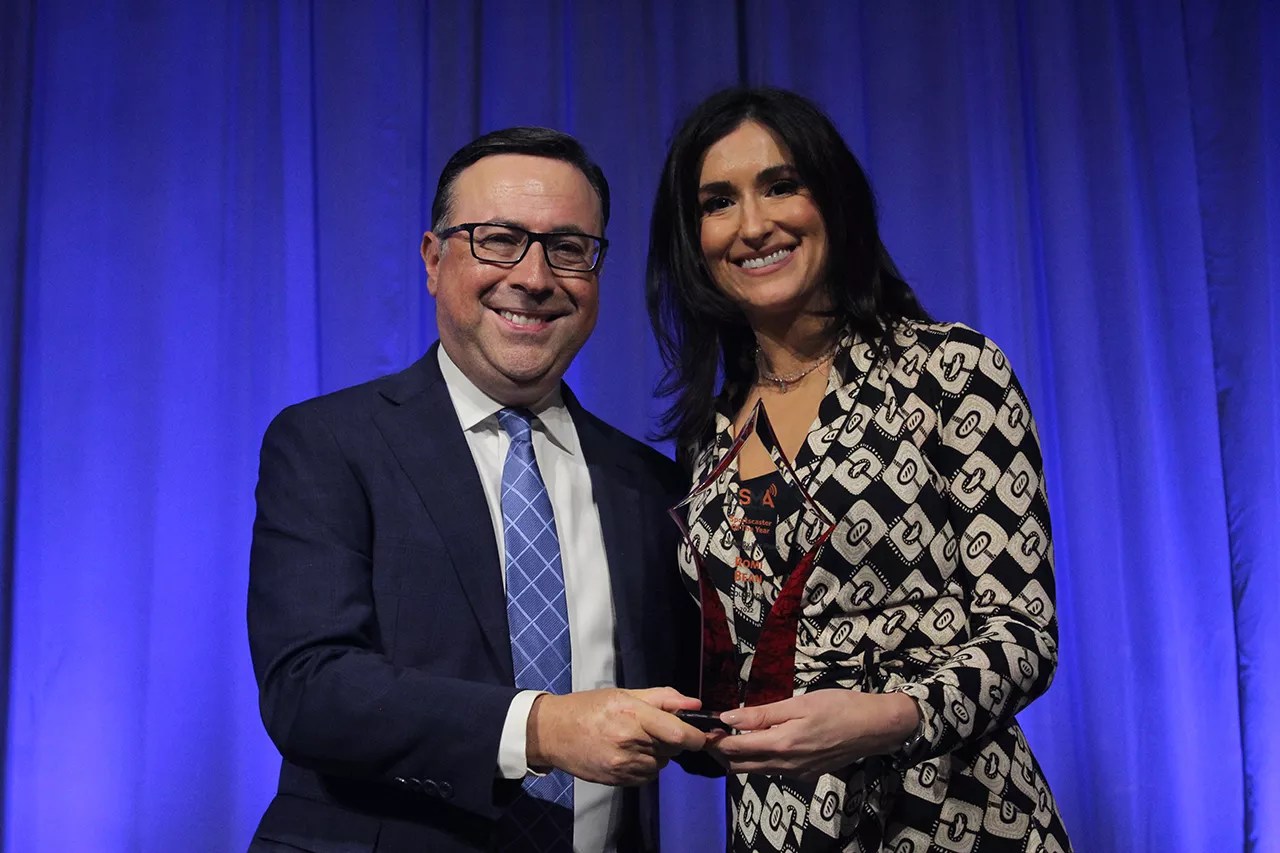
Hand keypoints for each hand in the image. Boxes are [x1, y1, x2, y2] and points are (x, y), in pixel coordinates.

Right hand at [527, 687, 706, 785]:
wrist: (553, 733)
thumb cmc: (589, 708)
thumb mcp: (625, 693)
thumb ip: (663, 698)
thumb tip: (696, 704)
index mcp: (633, 714)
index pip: (679, 733)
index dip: (698, 737)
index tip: (703, 735)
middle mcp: (629, 741)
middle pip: (673, 748)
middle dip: (674, 739)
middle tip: (655, 728)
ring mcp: (623, 764)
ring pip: (662, 763)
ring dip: (658, 753)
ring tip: (636, 739)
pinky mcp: (618, 780)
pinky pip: (648, 776)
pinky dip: (646, 766)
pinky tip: (629, 753)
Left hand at [708, 690, 918, 780]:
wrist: (874, 728)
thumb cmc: (838, 707)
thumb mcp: (798, 704)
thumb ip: (762, 714)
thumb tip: (728, 717)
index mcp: (781, 744)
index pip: (735, 748)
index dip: (715, 739)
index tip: (705, 726)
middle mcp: (785, 765)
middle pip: (739, 766)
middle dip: (721, 752)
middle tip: (712, 733)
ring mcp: (796, 773)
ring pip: (755, 771)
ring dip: (738, 757)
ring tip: (730, 737)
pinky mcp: (805, 775)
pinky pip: (772, 771)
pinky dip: (758, 760)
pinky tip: (759, 743)